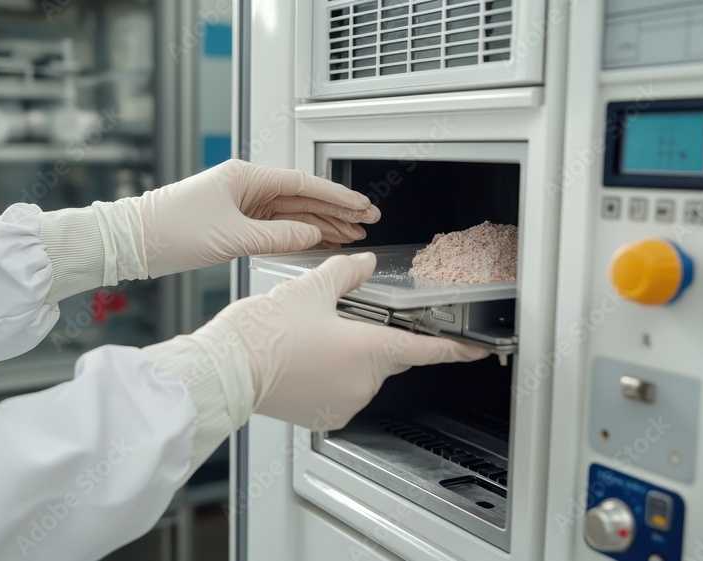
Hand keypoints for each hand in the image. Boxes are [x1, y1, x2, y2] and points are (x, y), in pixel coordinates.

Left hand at [93, 159, 380, 280]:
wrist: (130, 241)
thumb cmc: (168, 230)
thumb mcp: (230, 238)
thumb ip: (277, 237)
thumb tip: (311, 236)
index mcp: (245, 177)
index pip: (304, 184)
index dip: (337, 197)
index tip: (362, 207)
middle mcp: (245, 186)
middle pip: (302, 198)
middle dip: (336, 211)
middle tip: (367, 221)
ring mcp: (240, 204)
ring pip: (291, 214)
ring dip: (321, 225)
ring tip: (351, 235)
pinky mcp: (233, 223)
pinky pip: (275, 227)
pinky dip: (298, 235)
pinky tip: (318, 241)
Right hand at [191, 252, 490, 429]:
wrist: (226, 370)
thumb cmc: (263, 334)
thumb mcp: (310, 288)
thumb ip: (346, 273)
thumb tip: (364, 264)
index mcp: (370, 349)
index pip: (427, 349)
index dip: (456, 349)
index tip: (477, 349)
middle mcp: (364, 382)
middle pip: (391, 357)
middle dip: (379, 337)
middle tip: (348, 319)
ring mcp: (344, 403)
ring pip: (365, 374)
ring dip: (352, 357)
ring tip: (314, 338)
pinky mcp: (324, 416)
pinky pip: (343, 392)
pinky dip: (334, 376)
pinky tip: (307, 359)